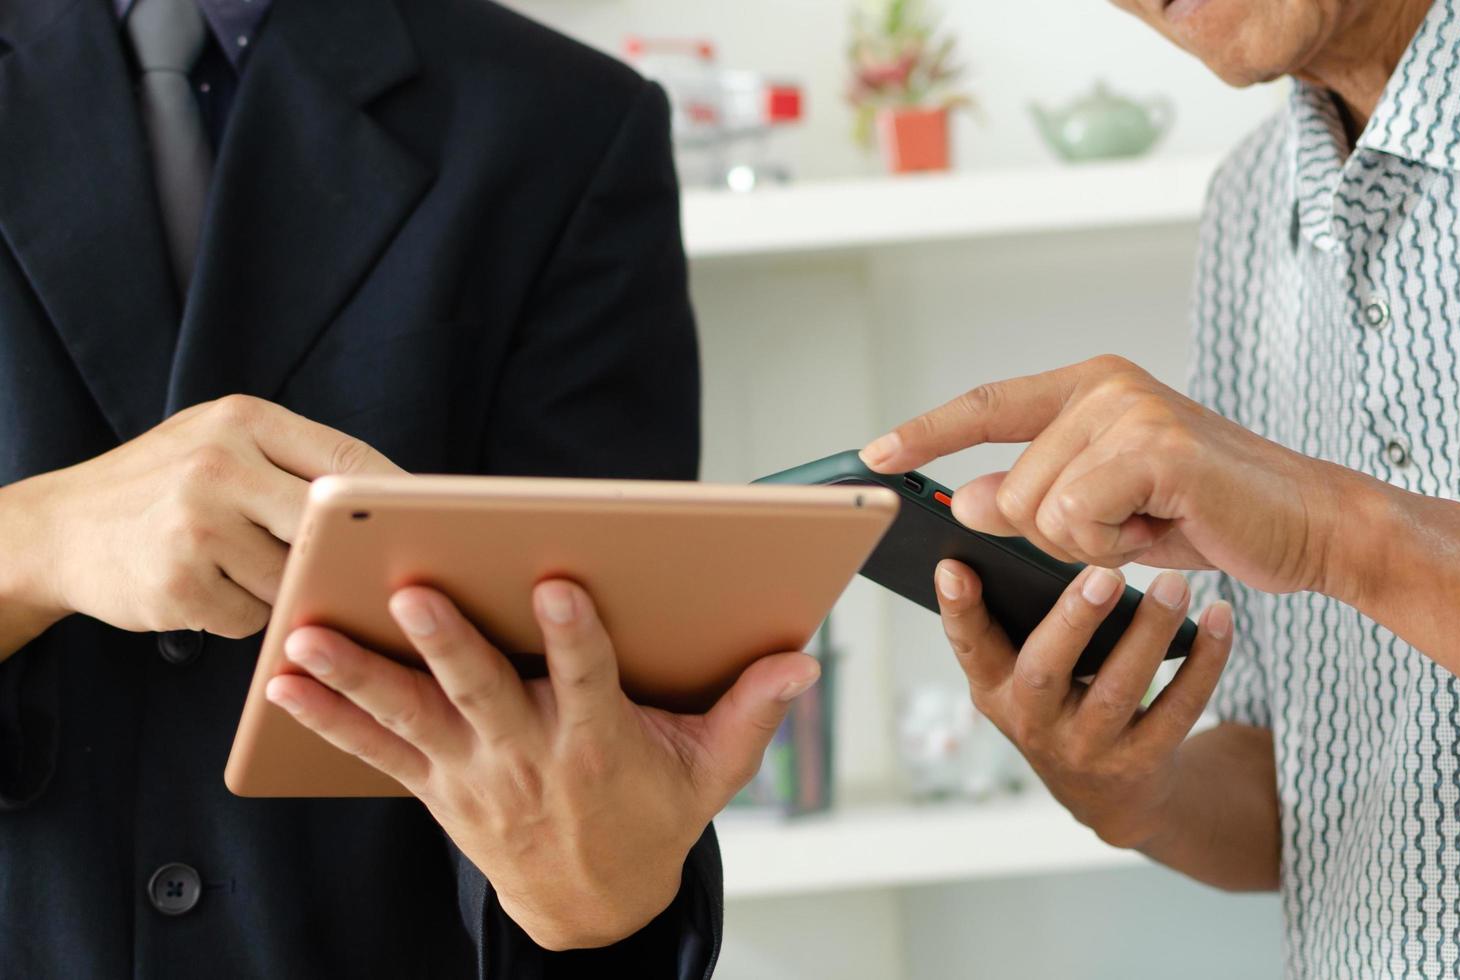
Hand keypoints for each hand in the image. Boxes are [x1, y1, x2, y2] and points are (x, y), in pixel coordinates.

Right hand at [0, 395, 399, 639]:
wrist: (56, 530)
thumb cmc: (161, 488)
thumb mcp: (217, 444)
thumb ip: (289, 464)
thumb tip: (392, 503)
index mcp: (241, 420)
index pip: (345, 457)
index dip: (396, 494)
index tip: (432, 521)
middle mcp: (218, 465)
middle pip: (327, 524)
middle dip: (345, 552)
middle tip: (366, 570)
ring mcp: (195, 526)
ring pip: (291, 578)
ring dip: (282, 588)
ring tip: (238, 567)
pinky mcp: (177, 585)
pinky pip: (250, 616)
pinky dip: (241, 614)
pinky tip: (206, 590)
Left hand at [264, 580, 819, 950]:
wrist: (593, 907)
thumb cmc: (651, 822)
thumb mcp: (712, 774)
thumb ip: (752, 712)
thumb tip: (801, 661)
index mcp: (600, 745)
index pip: (588, 681)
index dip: (576, 636)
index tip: (561, 584)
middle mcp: (529, 758)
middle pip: (483, 693)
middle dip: (449, 643)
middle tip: (415, 593)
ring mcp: (475, 775)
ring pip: (411, 718)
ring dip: (360, 677)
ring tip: (309, 637)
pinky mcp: (438, 788)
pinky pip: (376, 752)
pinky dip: (329, 718)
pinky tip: (284, 683)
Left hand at [862, 355, 1347, 595]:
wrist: (1305, 525)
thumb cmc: (1203, 514)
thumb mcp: (1103, 509)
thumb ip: (1035, 497)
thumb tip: (965, 501)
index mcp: (1086, 388)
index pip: (984, 405)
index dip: (925, 432)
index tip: (872, 455)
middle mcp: (1103, 386)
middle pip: (1007, 490)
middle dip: (1057, 535)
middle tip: (1126, 525)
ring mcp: (1129, 408)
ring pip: (1037, 510)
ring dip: (1091, 545)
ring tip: (1149, 523)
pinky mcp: (1154, 446)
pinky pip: (1076, 519)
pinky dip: (1114, 546)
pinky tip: (1161, 529)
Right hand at [935, 558, 1232, 849]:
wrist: (1107, 794)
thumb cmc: (1061, 705)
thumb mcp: (1023, 676)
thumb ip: (1022, 622)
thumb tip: (1046, 545)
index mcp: (995, 690)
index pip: (970, 648)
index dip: (959, 610)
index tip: (955, 567)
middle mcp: (1033, 723)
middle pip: (1045, 672)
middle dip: (1072, 620)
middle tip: (1104, 573)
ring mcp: (1087, 747)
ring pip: (1118, 690)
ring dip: (1149, 633)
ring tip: (1175, 586)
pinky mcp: (1141, 760)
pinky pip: (1178, 709)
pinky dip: (1204, 662)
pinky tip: (1219, 620)